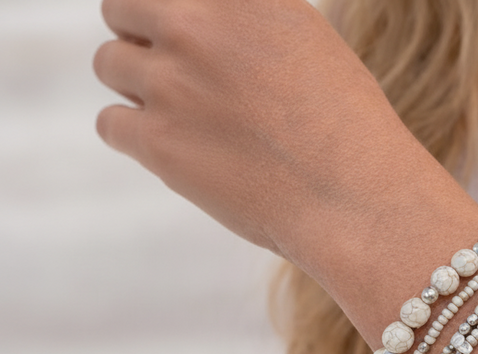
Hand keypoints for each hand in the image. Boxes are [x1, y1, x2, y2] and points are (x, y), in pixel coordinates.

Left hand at [93, 0, 421, 257]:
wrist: (357, 199)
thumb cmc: (349, 131)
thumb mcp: (310, 43)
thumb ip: (249, 23)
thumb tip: (208, 27)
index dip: (177, 14)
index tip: (191, 42)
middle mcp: (198, 25)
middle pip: (123, 7)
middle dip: (143, 37)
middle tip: (178, 73)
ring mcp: (171, 82)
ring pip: (110, 64)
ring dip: (139, 88)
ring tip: (189, 118)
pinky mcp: (156, 140)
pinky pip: (110, 124)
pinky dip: (136, 137)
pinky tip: (180, 150)